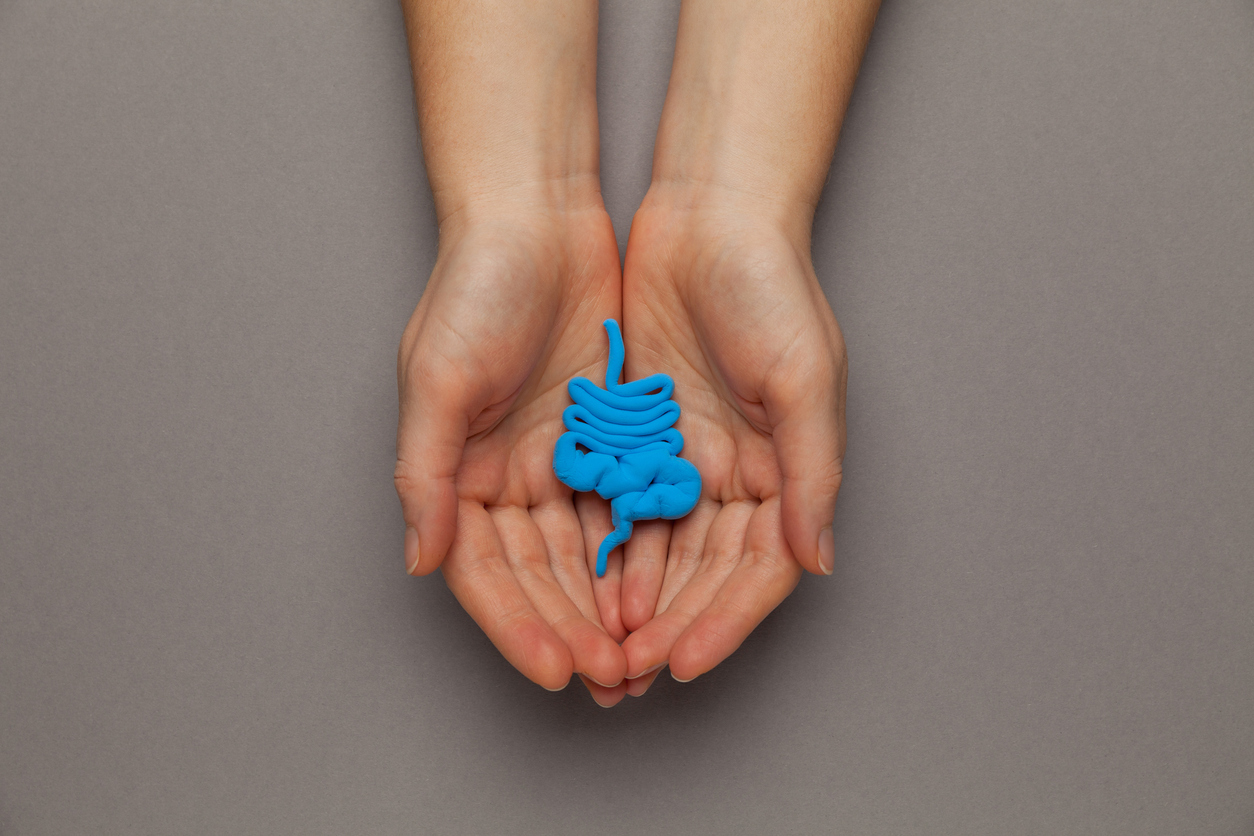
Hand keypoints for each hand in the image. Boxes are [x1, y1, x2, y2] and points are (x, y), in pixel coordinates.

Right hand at [394, 202, 633, 704]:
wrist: (536, 214)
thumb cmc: (474, 285)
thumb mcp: (436, 377)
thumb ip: (425, 472)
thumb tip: (421, 561)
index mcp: (460, 474)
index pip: (487, 572)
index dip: (518, 625)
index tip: (557, 668)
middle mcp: (509, 476)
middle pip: (542, 576)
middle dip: (574, 629)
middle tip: (614, 678)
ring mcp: (562, 458)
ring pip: (589, 552)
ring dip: (612, 604)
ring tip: (644, 651)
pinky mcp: (609, 434)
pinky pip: (630, 503)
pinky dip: (645, 547)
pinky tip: (667, 585)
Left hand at [615, 187, 847, 691]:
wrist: (711, 213)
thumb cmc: (772, 285)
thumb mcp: (804, 377)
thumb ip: (811, 472)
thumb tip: (816, 561)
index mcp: (783, 469)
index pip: (757, 569)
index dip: (725, 620)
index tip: (686, 661)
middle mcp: (735, 472)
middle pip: (703, 571)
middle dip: (670, 623)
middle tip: (628, 671)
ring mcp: (683, 453)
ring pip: (657, 547)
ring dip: (630, 597)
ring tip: (599, 644)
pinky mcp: (636, 429)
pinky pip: (616, 498)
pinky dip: (601, 541)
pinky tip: (578, 576)